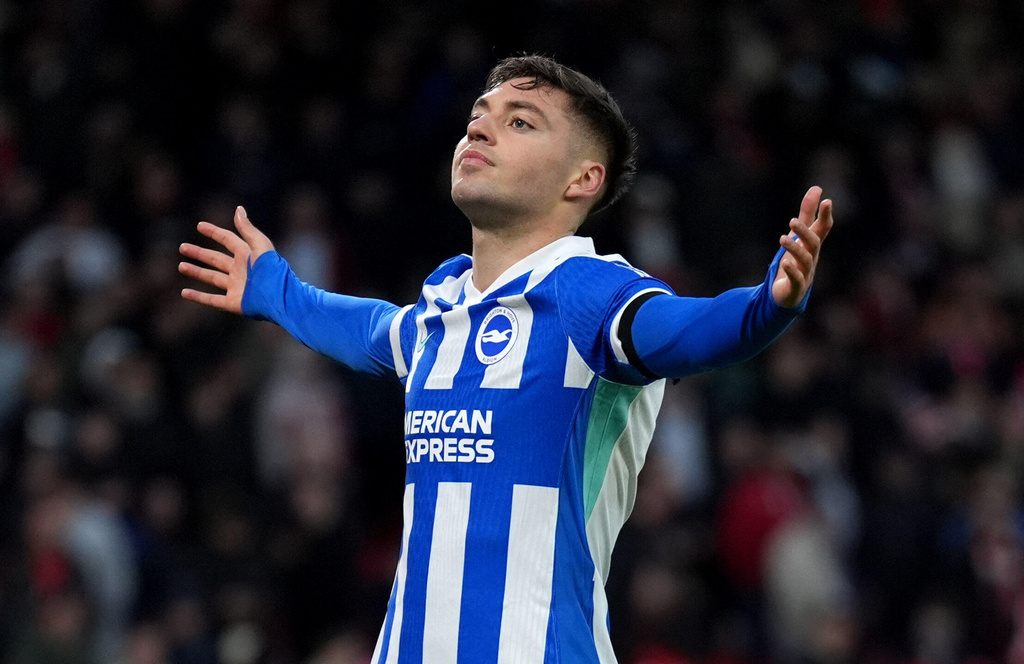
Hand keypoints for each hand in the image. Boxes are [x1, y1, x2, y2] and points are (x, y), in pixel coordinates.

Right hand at [178, 206, 274, 313]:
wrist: (279, 297)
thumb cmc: (272, 270)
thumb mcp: (260, 245)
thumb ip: (248, 229)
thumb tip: (238, 209)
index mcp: (247, 256)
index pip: (228, 240)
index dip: (214, 232)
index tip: (200, 226)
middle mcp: (240, 271)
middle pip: (216, 259)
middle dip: (199, 253)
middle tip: (182, 247)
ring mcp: (236, 287)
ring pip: (211, 278)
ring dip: (196, 271)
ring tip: (181, 266)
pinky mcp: (234, 303)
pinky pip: (211, 300)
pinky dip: (197, 297)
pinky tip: (184, 292)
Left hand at [772, 186, 832, 308]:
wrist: (788, 294)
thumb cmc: (796, 261)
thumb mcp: (799, 235)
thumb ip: (807, 213)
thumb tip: (817, 188)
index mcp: (813, 245)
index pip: (823, 228)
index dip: (825, 215)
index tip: (827, 201)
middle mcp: (812, 258)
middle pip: (814, 243)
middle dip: (805, 232)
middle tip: (791, 221)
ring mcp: (806, 273)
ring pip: (805, 260)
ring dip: (794, 249)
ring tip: (782, 239)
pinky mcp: (796, 287)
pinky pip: (797, 279)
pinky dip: (792, 271)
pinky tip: (785, 263)